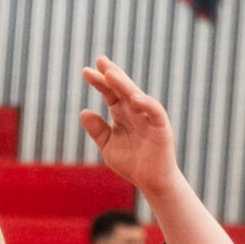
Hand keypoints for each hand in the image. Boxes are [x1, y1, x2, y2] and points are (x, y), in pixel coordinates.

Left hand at [76, 56, 178, 193]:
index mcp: (123, 114)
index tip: (86, 71)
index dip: (99, 82)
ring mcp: (149, 118)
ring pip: (137, 96)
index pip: (110, 93)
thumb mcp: (108, 146)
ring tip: (111, 74)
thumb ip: (97, 130)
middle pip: (123, 89)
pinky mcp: (161, 127)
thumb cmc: (133, 163)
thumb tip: (83, 112)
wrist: (152, 182)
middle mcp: (136, 111)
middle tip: (100, 60)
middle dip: (112, 74)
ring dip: (124, 85)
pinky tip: (134, 98)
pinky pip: (155, 111)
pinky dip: (146, 104)